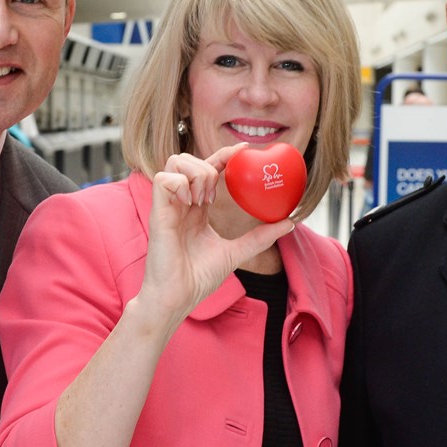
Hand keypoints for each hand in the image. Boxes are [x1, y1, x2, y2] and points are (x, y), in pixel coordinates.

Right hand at [137, 146, 293, 325]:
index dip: (224, 155)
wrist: (179, 296)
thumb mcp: (236, 252)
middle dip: (208, 166)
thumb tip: (289, 222)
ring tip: (203, 199)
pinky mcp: (157, 211)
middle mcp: (181, 203)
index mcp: (197, 209)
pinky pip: (163, 179)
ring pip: (175, 162)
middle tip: (216, 195)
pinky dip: (179, 184)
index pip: (209, 169)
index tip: (244, 150)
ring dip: (196, 173)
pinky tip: (189, 204)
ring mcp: (168, 205)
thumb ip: (260, 237)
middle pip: (188, 159)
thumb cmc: (198, 278)